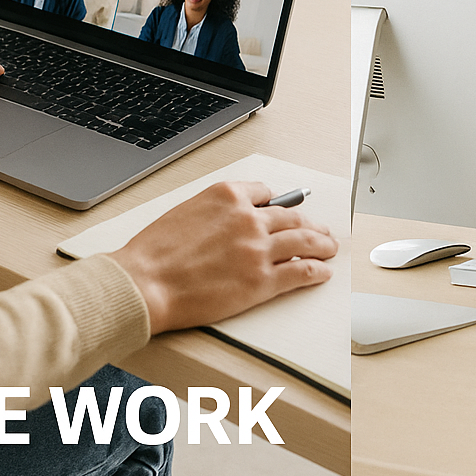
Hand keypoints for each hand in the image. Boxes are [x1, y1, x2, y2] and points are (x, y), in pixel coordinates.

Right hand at [108, 181, 337, 333]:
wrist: (145, 282)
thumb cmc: (154, 253)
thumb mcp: (185, 212)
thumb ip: (215, 212)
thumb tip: (231, 220)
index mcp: (227, 195)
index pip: (266, 192)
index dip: (280, 202)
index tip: (286, 208)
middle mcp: (248, 218)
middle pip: (292, 216)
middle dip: (309, 223)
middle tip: (319, 229)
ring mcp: (258, 249)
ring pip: (304, 241)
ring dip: (322, 244)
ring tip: (329, 247)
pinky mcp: (262, 280)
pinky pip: (301, 272)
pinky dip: (317, 271)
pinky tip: (322, 272)